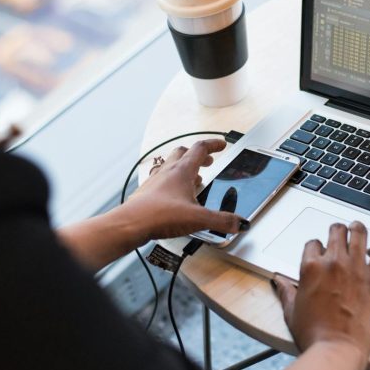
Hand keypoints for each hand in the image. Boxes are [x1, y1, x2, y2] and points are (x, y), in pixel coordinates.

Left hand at [123, 138, 246, 242]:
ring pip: (170, 165)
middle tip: (207, 161)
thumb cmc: (160, 215)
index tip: (221, 144)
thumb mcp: (199, 219)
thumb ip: (222, 221)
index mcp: (182, 171)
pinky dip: (171, 182)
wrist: (130, 224)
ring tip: (194, 179)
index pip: (200, 148)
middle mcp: (167, 172)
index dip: (213, 145)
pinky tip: (175, 196)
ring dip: (184, 167)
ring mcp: (155, 181)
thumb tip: (239, 222)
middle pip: (183, 152)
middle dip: (197, 155)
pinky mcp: (147, 193)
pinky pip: (161, 180)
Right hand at [274, 221, 369, 368]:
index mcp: (311, 266)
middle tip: (340, 234)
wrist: (337, 349)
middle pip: (336, 230)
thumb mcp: (291, 310)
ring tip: (357, 229)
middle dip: (337, 231)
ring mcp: (355, 268)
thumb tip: (277, 280)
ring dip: (357, 230)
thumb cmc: (314, 333)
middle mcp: (333, 262)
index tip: (320, 254)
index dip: (317, 248)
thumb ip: (285, 290)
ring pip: (359, 233)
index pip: (314, 243)